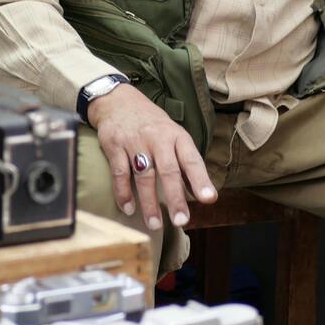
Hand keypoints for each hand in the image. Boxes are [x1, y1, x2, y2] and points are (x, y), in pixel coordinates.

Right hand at [88, 83, 216, 230]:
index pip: (191, 159)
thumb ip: (184, 162)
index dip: (200, 179)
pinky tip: (128, 208)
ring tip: (155, 224)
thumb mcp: (172, 135)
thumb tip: (199, 193)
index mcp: (176, 136)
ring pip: (144, 175)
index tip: (209, 199)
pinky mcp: (115, 145)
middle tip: (181, 220)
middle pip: (168, 170)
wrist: (117, 100)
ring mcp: (135, 141)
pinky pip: (120, 173)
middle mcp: (157, 137)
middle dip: (175, 197)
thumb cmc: (151, 124)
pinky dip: (123, 192)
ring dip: (149, 202)